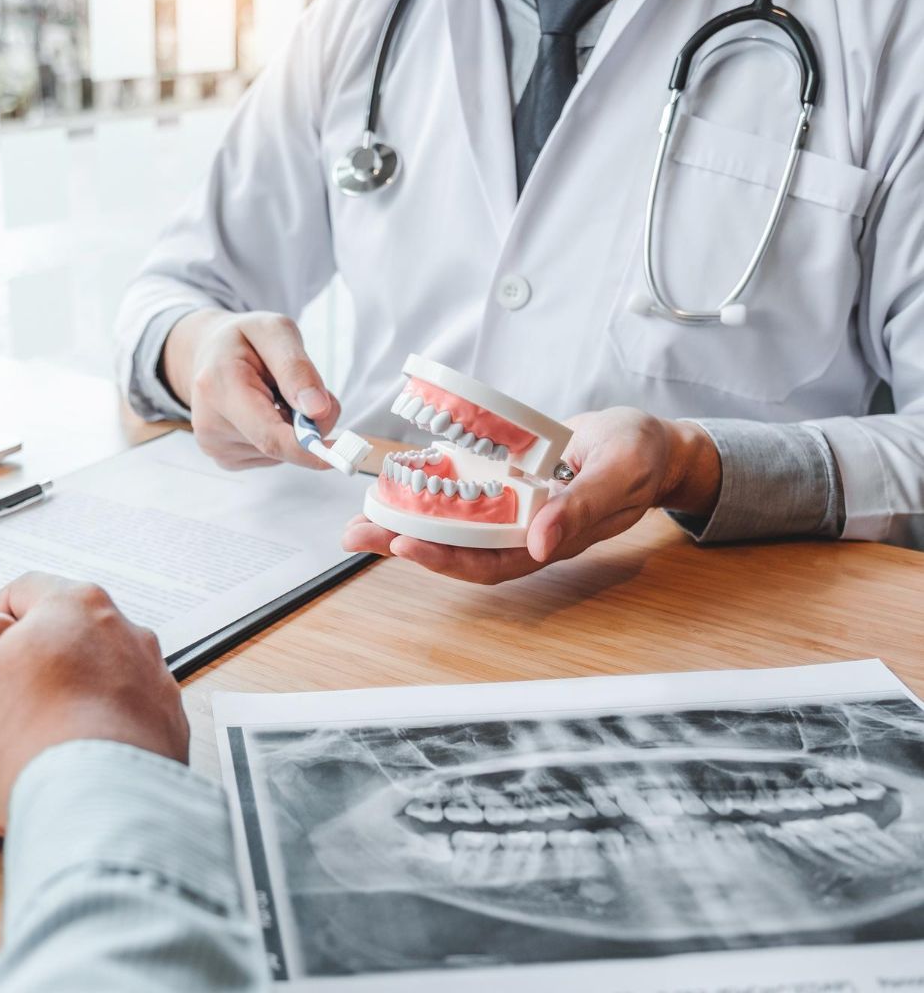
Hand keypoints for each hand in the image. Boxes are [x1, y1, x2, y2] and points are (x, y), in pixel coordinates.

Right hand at [0, 566, 188, 829]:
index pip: (21, 591)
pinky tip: (73, 761)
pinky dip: (99, 730)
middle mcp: (126, 632)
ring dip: (68, 694)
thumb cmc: (22, 740)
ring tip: (34, 738)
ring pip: (97, 675)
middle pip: (63, 633)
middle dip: (29, 660)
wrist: (96, 812)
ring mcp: (154, 681)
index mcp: (74, 606)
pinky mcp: (169, 728)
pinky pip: (125, 717)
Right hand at [163, 308, 340, 469]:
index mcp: (219, 386)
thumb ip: (296, 368)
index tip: (340, 450)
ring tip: (272, 395)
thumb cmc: (243, 339)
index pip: (269, 436)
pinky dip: (279, 436)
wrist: (208, 353)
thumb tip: (318, 411)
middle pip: (280, 445)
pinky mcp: (224, 458)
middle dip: (307, 426)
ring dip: (291, 428)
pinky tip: (263, 412)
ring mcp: (214, 445)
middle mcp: (208, 424)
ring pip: (279, 453)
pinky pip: (270, 457)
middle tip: (307, 392)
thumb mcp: (275, 331)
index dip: (309, 448)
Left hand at [341, 408, 721, 584]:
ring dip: (405, 522)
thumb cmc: (641, 456)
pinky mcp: (506, 483)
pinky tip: (395, 484)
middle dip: (405, 544)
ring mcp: (513, 508)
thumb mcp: (620, 471)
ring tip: (359, 519)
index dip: (446, 560)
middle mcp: (524, 530)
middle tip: (354, 534)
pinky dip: (427, 492)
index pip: (490, 562)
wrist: (651, 443)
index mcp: (550, 538)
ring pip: (452, 525)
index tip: (404, 545)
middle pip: (457, 549)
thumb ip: (583, 505)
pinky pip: (461, 495)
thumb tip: (539, 541)